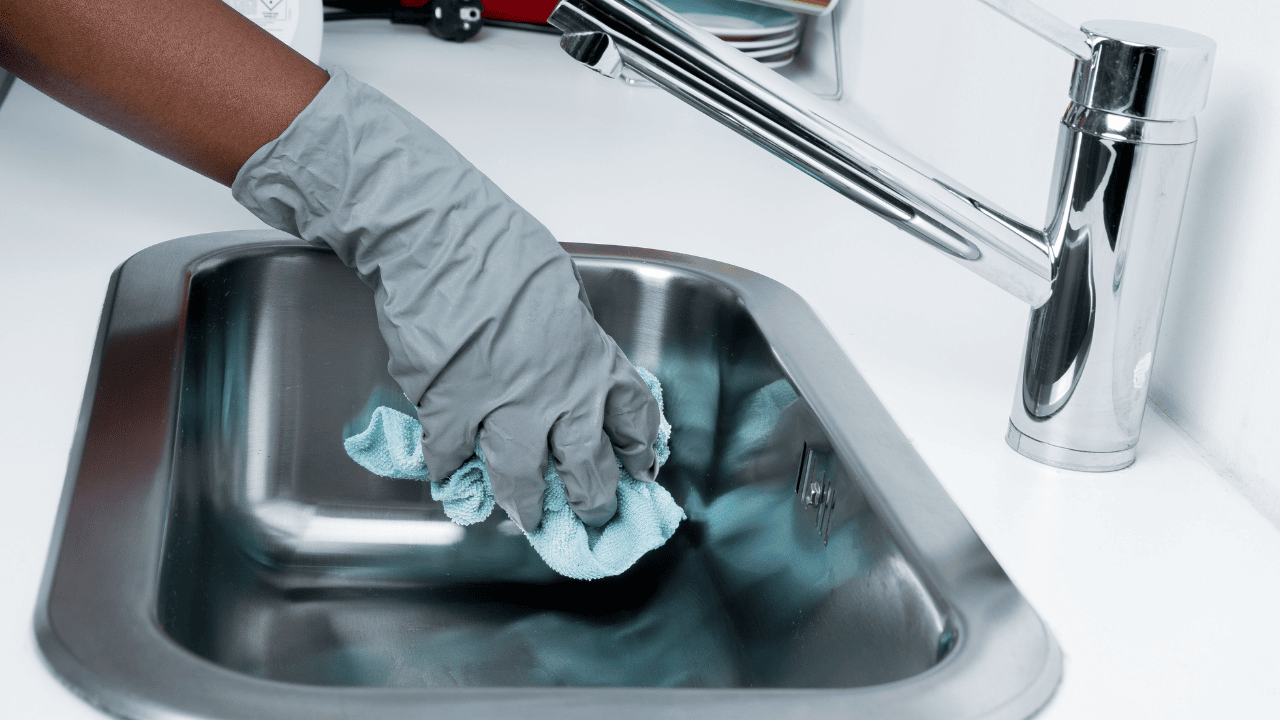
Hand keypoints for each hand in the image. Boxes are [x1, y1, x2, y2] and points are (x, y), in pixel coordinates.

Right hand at [233, 67, 659, 530]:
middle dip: (593, 502)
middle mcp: (558, 395)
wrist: (442, 241)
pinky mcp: (451, 412)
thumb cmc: (501, 250)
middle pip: (587, 469)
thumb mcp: (562, 291)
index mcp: (591, 359)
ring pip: (523, 480)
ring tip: (526, 516)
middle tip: (591, 516)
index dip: (637, 450)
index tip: (639, 468)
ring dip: (525, 504)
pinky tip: (452, 480)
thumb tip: (565, 355)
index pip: (631, 418)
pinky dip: (451, 472)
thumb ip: (569, 336)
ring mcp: (505, 409)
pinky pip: (453, 459)